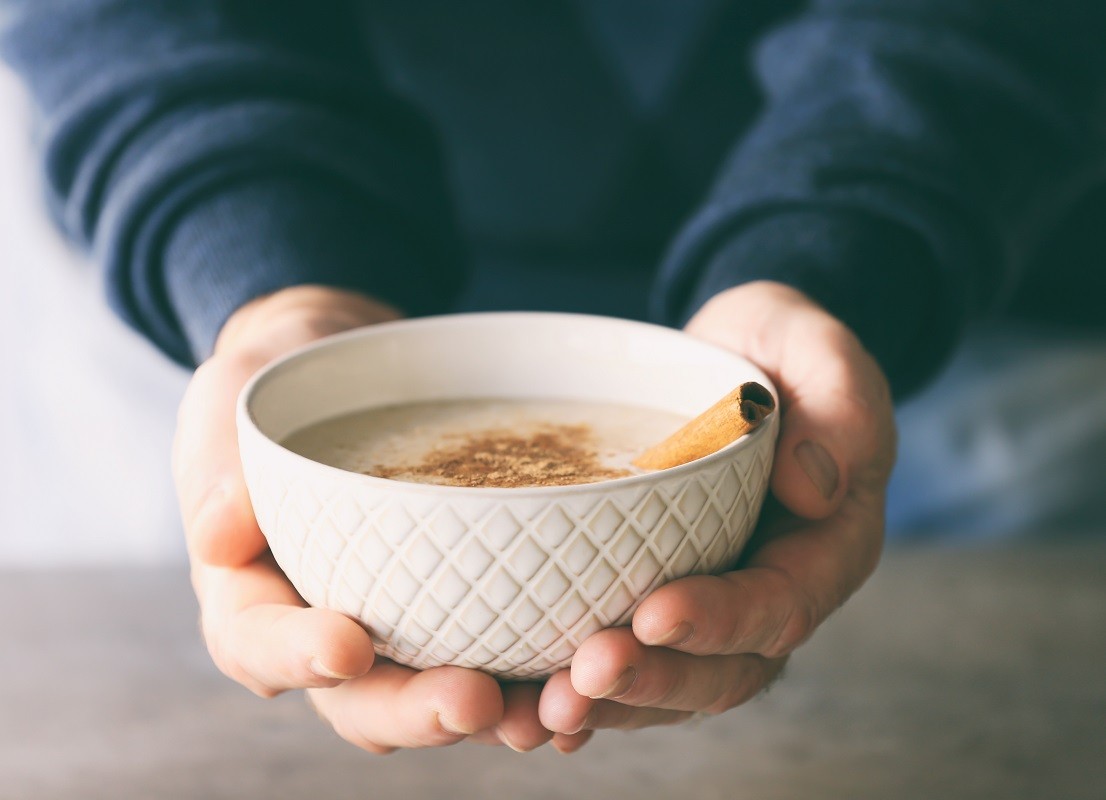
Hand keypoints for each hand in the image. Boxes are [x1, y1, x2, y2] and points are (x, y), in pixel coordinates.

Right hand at [174, 285, 585, 753]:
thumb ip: (220, 459)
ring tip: (549, 712)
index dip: (297, 657)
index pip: (256, 643)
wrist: (353, 375)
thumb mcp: (231, 399)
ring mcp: (398, 628)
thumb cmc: (282, 386)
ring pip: (433, 694)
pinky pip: (494, 656)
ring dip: (490, 714)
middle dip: (415, 706)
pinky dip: (536, 677)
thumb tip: (215, 535)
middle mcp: (323, 631)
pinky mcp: (458, 610)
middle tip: (473, 698)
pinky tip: (587, 680)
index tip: (348, 646)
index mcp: (253, 593)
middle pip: (358, 698)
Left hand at [538, 281, 895, 734]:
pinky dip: (588, 692)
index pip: (780, 603)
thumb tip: (815, 487)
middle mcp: (772, 589)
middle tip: (581, 677)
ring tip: (542, 708)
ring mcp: (716, 602)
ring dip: (611, 704)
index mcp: (825, 544)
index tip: (653, 614)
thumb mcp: (818, 350)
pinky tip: (532, 706)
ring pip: (673, 682)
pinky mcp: (664, 595)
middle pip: (723, 668)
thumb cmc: (779, 349)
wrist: (732, 359)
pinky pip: (636, 660)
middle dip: (654, 681)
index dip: (720, 619)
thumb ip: (840, 403)